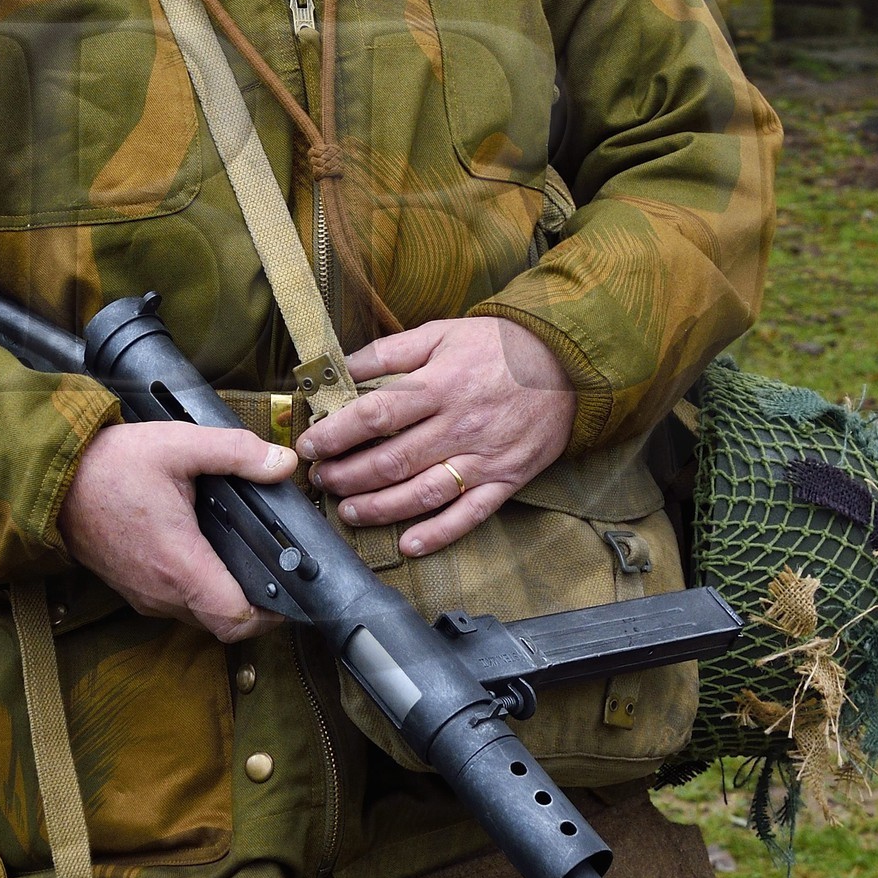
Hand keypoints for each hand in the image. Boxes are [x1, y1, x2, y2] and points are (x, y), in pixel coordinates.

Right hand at [59, 423, 298, 643]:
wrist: (53, 477)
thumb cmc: (110, 464)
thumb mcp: (179, 444)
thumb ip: (235, 453)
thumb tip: (282, 464)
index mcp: (179, 564)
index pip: (237, 620)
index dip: (273, 613)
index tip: (292, 591)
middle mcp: (162, 592)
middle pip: (222, 622)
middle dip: (255, 604)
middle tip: (276, 570)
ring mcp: (144, 595)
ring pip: (199, 614)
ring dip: (224, 595)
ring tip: (244, 557)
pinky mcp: (132, 589)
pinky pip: (175, 603)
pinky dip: (198, 588)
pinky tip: (205, 552)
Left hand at [295, 316, 574, 557]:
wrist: (566, 362)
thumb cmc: (499, 346)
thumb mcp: (441, 332)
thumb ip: (389, 352)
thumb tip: (341, 368)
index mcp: (440, 384)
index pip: (376, 414)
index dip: (336, 434)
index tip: (310, 445)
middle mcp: (459, 425)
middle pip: (392, 460)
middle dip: (348, 475)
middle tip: (322, 480)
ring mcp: (483, 457)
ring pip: (423, 493)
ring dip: (379, 508)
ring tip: (348, 510)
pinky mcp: (505, 480)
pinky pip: (469, 515)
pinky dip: (437, 534)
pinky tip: (407, 544)